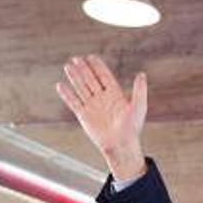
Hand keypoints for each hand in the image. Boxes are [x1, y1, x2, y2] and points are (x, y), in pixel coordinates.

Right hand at [56, 55, 148, 180]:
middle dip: (84, 69)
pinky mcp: (84, 116)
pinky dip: (67, 94)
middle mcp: (103, 99)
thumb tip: (142, 74)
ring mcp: (93, 106)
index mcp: (115, 95)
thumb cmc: (132, 128)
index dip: (98, 67)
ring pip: (81, 88)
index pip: (104, 77)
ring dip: (75, 77)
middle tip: (76, 58)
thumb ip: (139, 91)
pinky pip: (74, 102)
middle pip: (91, 80)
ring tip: (68, 66)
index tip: (91, 57)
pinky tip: (60, 85)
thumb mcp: (138, 107)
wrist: (121, 145)